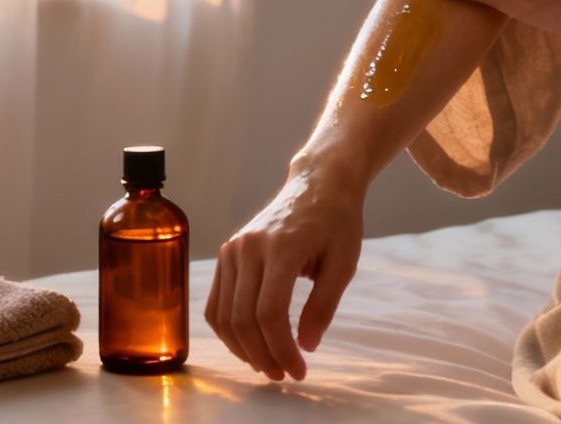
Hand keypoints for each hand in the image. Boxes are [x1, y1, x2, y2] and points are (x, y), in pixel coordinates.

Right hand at [203, 166, 363, 381]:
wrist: (317, 184)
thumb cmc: (337, 222)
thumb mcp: (344, 263)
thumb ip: (323, 306)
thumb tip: (305, 347)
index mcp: (281, 247)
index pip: (269, 312)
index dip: (281, 349)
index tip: (299, 371)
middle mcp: (248, 247)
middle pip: (243, 318)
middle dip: (263, 355)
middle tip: (285, 375)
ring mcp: (232, 249)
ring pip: (224, 314)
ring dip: (242, 349)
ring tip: (269, 365)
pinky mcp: (226, 253)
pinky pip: (217, 302)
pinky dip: (228, 330)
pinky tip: (250, 345)